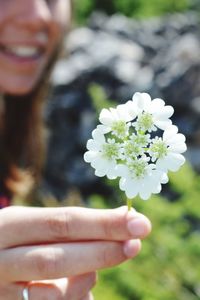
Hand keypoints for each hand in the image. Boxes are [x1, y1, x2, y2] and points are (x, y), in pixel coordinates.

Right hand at [0, 206, 150, 298]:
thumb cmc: (19, 240)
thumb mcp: (34, 224)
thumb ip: (69, 228)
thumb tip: (122, 224)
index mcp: (10, 226)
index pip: (62, 223)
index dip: (102, 224)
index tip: (138, 223)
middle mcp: (1, 259)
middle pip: (57, 259)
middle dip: (102, 252)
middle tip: (136, 244)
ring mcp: (1, 291)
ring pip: (54, 295)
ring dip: (85, 282)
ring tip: (92, 273)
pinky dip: (75, 298)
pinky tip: (77, 287)